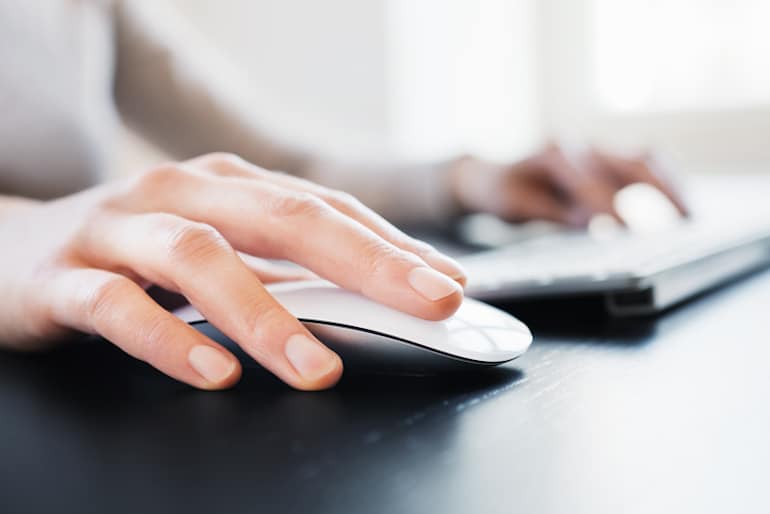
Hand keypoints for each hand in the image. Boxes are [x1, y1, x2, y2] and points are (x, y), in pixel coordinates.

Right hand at [0, 153, 465, 390]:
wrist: (10, 246)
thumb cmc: (134, 250)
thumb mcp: (217, 248)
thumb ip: (282, 272)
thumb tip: (368, 309)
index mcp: (228, 184)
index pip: (325, 209)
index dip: (392, 246)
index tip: (448, 286)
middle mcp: (181, 192)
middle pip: (283, 219)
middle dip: (365, 263)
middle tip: (428, 304)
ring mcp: (121, 230)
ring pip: (202, 258)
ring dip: (267, 314)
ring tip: (317, 366)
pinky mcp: (64, 276)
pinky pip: (117, 305)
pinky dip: (168, 339)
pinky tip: (214, 372)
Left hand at [450, 143, 687, 225]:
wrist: (493, 176)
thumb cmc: (505, 193)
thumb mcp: (515, 207)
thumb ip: (551, 212)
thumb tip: (591, 221)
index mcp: (552, 155)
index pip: (589, 179)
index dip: (607, 203)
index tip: (624, 227)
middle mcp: (579, 145)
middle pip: (629, 163)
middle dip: (655, 193)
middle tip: (674, 226)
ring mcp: (596, 148)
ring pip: (645, 160)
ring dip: (669, 187)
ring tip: (688, 217)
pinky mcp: (608, 156)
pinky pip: (647, 162)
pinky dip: (666, 182)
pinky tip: (679, 206)